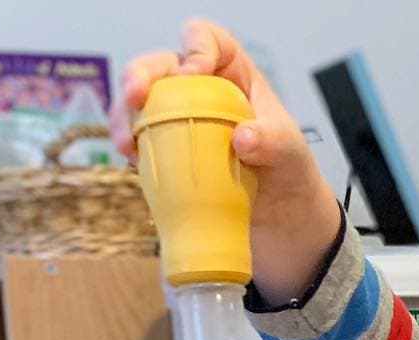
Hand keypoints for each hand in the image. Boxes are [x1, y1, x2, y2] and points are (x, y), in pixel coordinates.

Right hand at [111, 19, 339, 302]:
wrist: (283, 220)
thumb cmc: (289, 172)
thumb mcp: (292, 153)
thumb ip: (273, 140)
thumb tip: (242, 138)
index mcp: (232, 74)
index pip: (208, 41)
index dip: (196, 48)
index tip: (195, 73)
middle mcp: (200, 90)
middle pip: (160, 66)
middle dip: (141, 74)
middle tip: (136, 96)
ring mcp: (179, 122)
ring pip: (140, 103)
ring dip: (126, 116)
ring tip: (127, 142)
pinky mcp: (168, 154)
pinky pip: (141, 143)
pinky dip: (132, 150)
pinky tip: (132, 161)